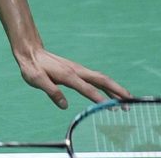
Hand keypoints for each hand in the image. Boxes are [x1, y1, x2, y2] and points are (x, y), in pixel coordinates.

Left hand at [15, 48, 130, 109]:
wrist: (30, 52)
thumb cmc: (32, 67)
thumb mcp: (37, 80)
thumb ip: (51, 91)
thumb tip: (64, 105)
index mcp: (68, 75)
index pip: (88, 88)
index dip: (100, 99)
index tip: (111, 108)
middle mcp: (77, 71)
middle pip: (103, 80)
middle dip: (117, 91)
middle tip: (130, 102)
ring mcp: (78, 70)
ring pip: (101, 79)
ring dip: (115, 89)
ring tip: (127, 101)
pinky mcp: (77, 71)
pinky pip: (96, 79)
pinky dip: (107, 86)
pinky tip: (111, 94)